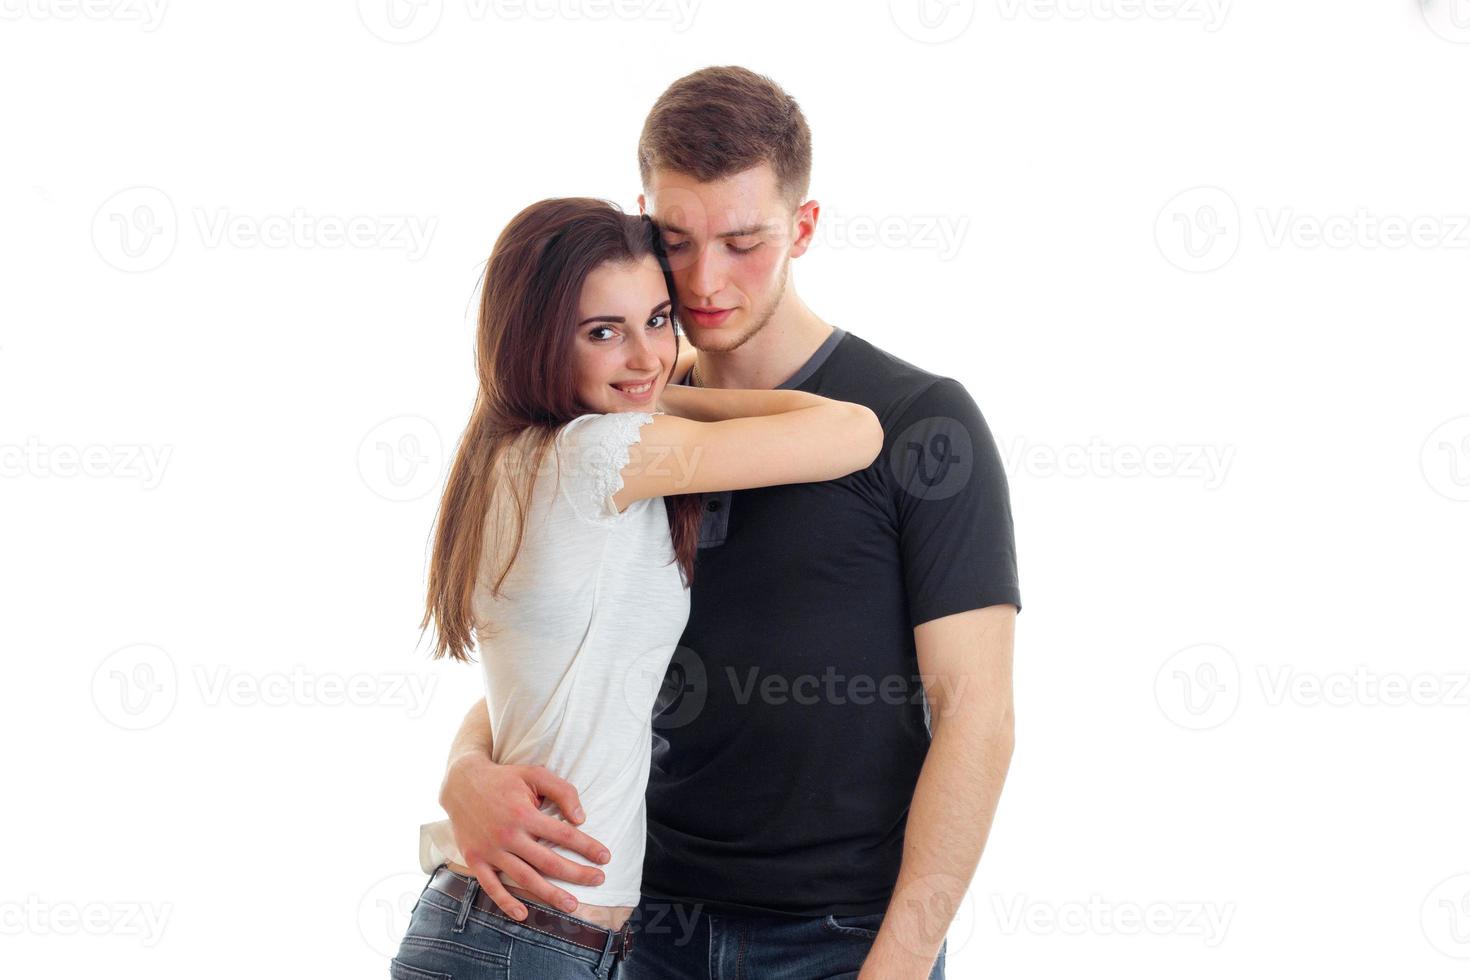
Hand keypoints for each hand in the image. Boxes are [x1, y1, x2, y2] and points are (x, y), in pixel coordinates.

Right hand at [439, 752, 610, 919]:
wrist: (461, 783)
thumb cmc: (504, 778)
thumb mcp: (534, 774)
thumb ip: (562, 791)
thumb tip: (581, 818)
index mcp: (524, 813)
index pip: (564, 835)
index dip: (587, 847)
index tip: (605, 857)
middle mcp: (508, 835)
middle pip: (548, 862)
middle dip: (577, 874)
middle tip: (599, 880)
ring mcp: (490, 850)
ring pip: (525, 878)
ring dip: (550, 894)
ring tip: (573, 905)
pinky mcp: (475, 859)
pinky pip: (491, 886)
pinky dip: (506, 902)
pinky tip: (523, 914)